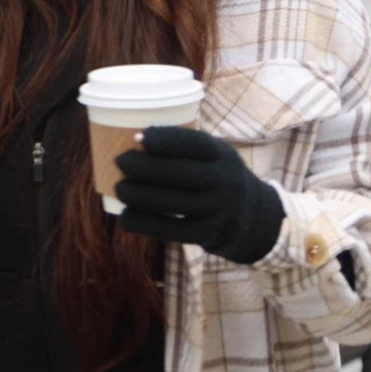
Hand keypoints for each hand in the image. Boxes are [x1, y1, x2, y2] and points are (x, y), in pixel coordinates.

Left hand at [115, 126, 283, 263]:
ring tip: (120, 188)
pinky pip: (173, 231)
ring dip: (141, 196)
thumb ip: (185, 148)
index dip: (167, 140)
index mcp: (223, 155)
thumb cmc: (216, 176)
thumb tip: (133, 139)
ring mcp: (218, 211)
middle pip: (183, 173)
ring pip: (175, 204)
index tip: (139, 137)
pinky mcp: (208, 234)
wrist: (251, 217)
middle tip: (120, 161)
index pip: (196, 144)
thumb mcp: (213, 156)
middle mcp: (225, 182)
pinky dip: (145, 223)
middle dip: (147, 167)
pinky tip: (126, 217)